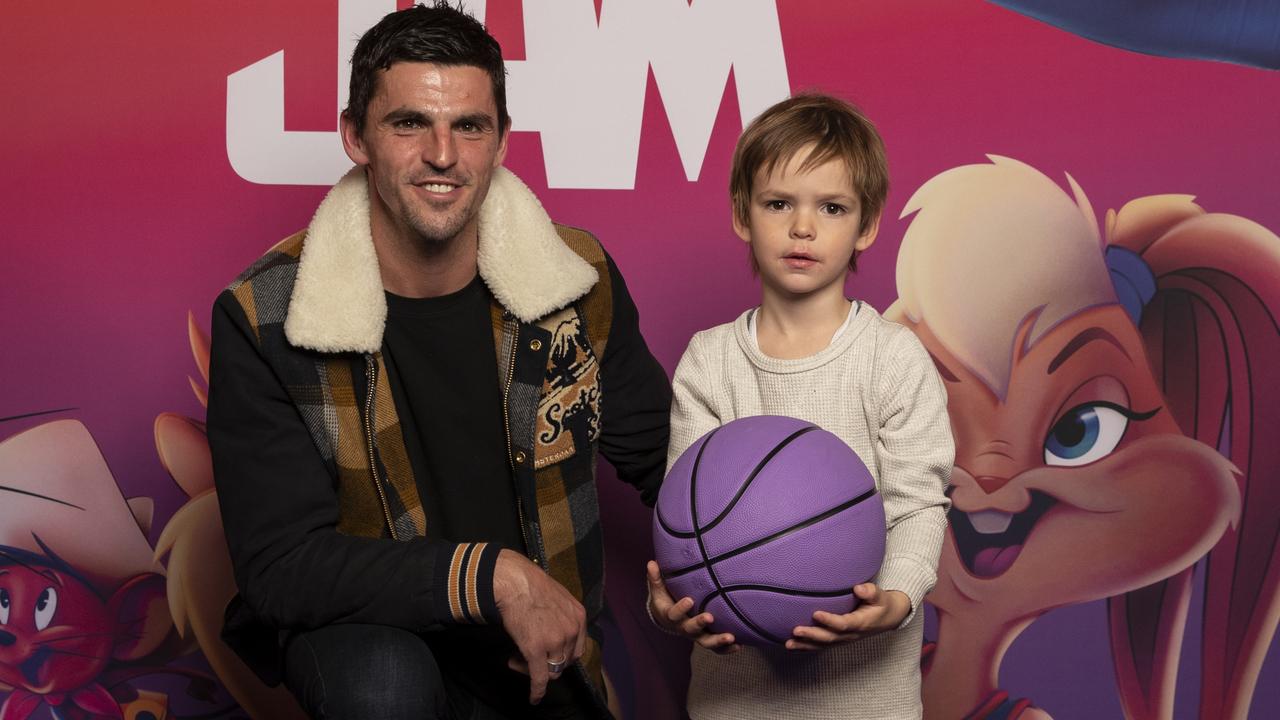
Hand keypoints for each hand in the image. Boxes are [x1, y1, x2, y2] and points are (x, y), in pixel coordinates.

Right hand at [493, 549, 585, 703]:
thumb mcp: (558, 596)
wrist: (512, 581)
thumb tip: (553, 627)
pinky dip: (537, 691)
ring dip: (536, 669)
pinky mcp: (536, 650)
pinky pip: (539, 678)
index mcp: (578, 617)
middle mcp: (571, 630)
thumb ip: (562, 615)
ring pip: (551, 670)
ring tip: (518, 660)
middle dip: (548, 662)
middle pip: (565, 661)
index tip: (549, 655)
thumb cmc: (529, 584)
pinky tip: (534, 698)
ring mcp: (555, 641)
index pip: (577, 648)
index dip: (563, 655)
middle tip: (528, 656)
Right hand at [646, 561, 739, 653]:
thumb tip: (651, 563)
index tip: (689, 599)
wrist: (669, 619)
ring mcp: (696, 635)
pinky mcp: (706, 638)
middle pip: (690, 630)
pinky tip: (739, 645)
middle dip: (699, 624)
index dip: (681, 608)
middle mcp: (684, 628)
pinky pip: (716, 648)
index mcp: (671, 616)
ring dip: (718, 641)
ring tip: (730, 637)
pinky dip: (727, 649)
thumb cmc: (666, 599)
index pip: (673, 615)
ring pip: (706, 642)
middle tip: (710, 617)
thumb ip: (656, 578)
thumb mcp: (659, 589)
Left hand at [786, 583, 910, 650]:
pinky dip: (807, 647)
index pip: (843, 624)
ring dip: (805, 645)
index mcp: (860, 624)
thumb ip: (871, 592)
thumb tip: (859, 588)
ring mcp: (843, 639)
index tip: (815, 613)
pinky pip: (821, 645)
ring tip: (788, 644)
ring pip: (823, 645)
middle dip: (812, 635)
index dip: (829, 621)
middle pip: (829, 638)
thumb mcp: (881, 596)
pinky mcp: (838, 639)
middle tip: (796, 630)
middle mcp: (850, 634)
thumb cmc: (881, 604)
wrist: (888, 617)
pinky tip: (792, 645)